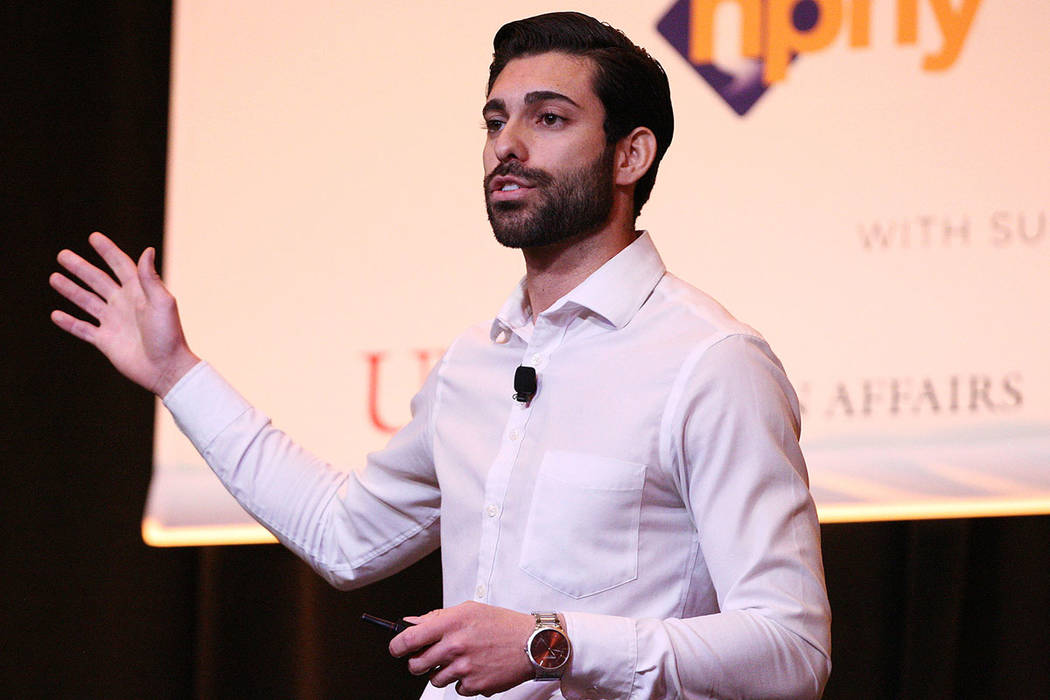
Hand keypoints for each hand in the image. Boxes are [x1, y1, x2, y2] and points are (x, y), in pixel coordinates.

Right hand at [50, 232, 199, 395]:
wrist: (166, 368)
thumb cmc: (168, 335)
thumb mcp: (162, 303)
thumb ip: (150, 278)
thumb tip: (146, 249)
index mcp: (139, 292)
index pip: (120, 266)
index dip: (107, 251)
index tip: (93, 237)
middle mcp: (124, 304)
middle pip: (98, 281)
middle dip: (80, 268)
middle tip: (62, 255)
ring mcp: (114, 322)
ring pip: (87, 302)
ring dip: (71, 290)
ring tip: (54, 277)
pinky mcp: (106, 341)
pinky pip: (83, 329)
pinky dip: (69, 322)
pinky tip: (56, 314)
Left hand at [389, 601, 535, 695]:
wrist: (532, 643)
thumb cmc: (502, 625)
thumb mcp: (469, 610)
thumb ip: (437, 617)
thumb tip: (411, 623)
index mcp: (451, 623)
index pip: (408, 639)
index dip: (397, 646)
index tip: (397, 649)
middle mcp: (455, 646)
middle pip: (416, 665)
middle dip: (418, 663)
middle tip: (430, 657)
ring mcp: (464, 668)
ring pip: (435, 679)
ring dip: (442, 672)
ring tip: (462, 660)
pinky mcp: (474, 686)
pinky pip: (456, 689)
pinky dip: (462, 682)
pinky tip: (475, 669)